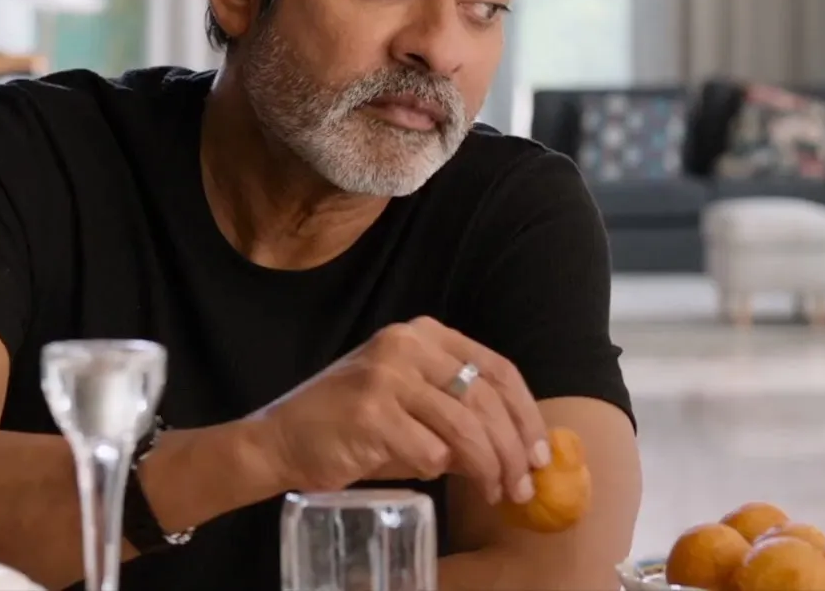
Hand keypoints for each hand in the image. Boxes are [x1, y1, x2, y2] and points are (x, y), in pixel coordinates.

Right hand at [249, 317, 551, 504]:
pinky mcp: (371, 413)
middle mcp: (406, 344)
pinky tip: (427, 475)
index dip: (527, 414)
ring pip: (466, 427)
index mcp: (422, 333)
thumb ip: (460, 413)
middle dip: (514, 449)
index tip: (542, 453)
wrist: (282, 439)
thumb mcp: (411, 404)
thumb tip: (520, 449)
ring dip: (488, 468)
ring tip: (495, 492)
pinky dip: (436, 470)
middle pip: (487, 399)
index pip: (497, 368)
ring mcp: (387, 376)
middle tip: (523, 487)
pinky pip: (430, 452)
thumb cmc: (353, 426)